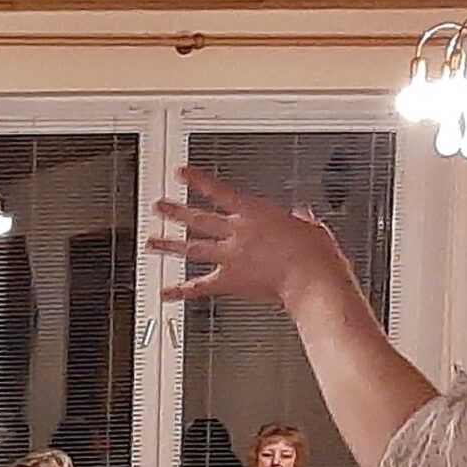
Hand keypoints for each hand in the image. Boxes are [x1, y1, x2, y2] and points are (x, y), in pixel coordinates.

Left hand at [150, 167, 360, 314]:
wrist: (312, 278)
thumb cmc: (316, 255)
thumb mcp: (312, 228)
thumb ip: (302, 219)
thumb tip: (303, 213)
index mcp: (255, 213)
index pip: (218, 191)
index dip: (197, 180)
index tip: (181, 173)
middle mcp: (237, 232)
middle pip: (198, 218)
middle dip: (175, 211)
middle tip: (157, 206)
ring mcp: (230, 256)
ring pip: (192, 247)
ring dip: (169, 245)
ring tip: (151, 242)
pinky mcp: (229, 280)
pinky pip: (199, 286)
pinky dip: (180, 291)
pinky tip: (165, 293)